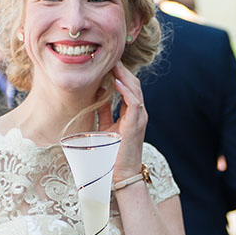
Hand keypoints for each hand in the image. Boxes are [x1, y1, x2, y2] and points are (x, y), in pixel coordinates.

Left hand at [108, 62, 146, 179]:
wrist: (120, 175)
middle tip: (109, 59)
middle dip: (122, 70)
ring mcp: (139, 119)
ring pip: (135, 90)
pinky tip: (116, 81)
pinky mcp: (135, 124)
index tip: (107, 64)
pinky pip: (134, 102)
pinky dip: (126, 90)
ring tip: (112, 64)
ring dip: (124, 76)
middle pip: (134, 85)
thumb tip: (96, 97)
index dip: (120, 75)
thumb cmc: (112, 155)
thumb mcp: (105, 128)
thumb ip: (103, 113)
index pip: (129, 88)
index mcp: (132, 114)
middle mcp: (139, 114)